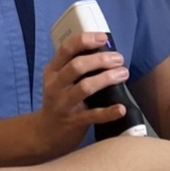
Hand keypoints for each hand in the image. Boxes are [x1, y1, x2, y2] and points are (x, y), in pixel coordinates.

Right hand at [33, 32, 128, 156]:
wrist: (45, 133)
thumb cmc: (58, 100)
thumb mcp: (58, 80)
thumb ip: (74, 66)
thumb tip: (103, 50)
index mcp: (53, 71)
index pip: (66, 49)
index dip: (85, 40)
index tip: (103, 37)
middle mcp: (56, 85)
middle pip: (77, 66)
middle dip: (100, 60)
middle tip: (118, 59)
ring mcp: (64, 104)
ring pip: (85, 87)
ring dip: (106, 79)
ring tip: (123, 74)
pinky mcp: (74, 122)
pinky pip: (93, 115)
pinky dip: (108, 112)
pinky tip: (121, 108)